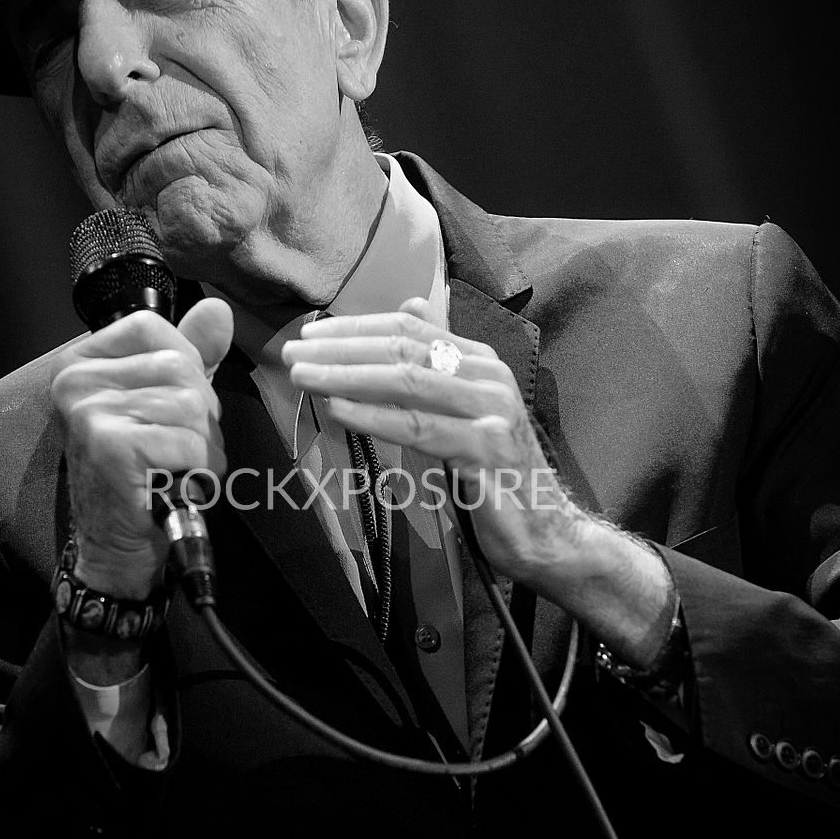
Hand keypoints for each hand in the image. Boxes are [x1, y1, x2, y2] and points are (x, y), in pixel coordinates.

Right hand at [50, 298, 232, 599]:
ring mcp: (90, 411)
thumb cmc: (141, 474)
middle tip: (177, 449)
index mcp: (81, 362)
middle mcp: (76, 381)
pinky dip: (198, 469)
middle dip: (201, 413)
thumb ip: (191, 354)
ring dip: (204, 446)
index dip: (185, 362)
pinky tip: (175, 484)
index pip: (151, 326)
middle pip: (180, 366)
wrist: (117, 547)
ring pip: (191, 405)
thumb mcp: (163, 403)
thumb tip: (218, 310)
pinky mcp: (112, 445)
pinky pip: (189, 441)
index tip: (173, 405)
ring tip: (177, 468)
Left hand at [284, 298, 672, 663]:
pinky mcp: (485, 450)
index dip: (356, 329)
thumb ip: (440, 360)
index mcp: (480, 361)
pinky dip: (374, 417)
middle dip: (342, 349)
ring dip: (347, 377)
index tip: (310, 335)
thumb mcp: (466, 407)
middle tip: (293, 352)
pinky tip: (339, 412)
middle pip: (403, 349)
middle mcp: (489, 377)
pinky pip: (419, 428)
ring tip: (304, 376)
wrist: (545, 532)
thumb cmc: (496, 474)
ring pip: (407, 381)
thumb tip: (412, 307)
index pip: (409, 330)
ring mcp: (490, 411)